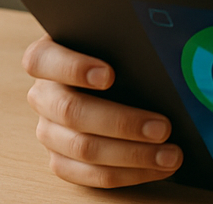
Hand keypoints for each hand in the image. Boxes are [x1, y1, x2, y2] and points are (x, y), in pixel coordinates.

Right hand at [22, 34, 182, 187]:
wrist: (108, 72)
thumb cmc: (115, 49)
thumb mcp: (115, 37)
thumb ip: (127, 40)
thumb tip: (165, 45)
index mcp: (47, 57)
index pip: (42, 60)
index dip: (74, 68)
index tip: (109, 75)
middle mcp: (43, 95)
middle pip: (72, 111)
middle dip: (122, 122)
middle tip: (163, 127)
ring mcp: (49, 131)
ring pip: (83, 148)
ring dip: (132, 154)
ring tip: (170, 154)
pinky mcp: (60, 159)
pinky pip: (90, 174)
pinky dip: (128, 173)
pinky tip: (157, 167)